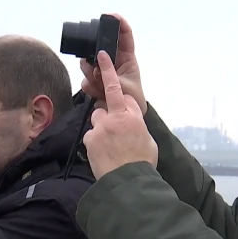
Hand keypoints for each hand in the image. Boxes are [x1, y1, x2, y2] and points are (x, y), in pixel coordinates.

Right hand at [79, 13, 147, 115]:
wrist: (124, 118)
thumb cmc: (132, 99)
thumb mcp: (125, 86)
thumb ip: (110, 77)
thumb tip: (96, 69)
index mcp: (127, 58)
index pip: (124, 36)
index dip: (118, 23)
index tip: (110, 15)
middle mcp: (112, 62)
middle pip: (98, 48)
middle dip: (94, 55)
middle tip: (96, 63)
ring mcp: (101, 71)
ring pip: (87, 63)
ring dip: (91, 74)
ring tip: (101, 86)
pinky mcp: (93, 82)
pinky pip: (85, 79)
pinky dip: (90, 86)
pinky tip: (99, 93)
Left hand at [82, 51, 156, 179]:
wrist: (128, 181)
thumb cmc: (142, 162)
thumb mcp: (147, 139)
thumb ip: (137, 125)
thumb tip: (133, 122)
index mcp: (131, 115)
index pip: (119, 89)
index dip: (109, 73)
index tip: (103, 57)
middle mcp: (114, 118)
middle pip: (104, 107)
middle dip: (107, 116)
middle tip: (115, 133)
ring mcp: (100, 128)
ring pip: (96, 120)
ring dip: (101, 129)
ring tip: (110, 146)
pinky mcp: (90, 140)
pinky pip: (91, 136)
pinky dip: (95, 143)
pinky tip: (103, 153)